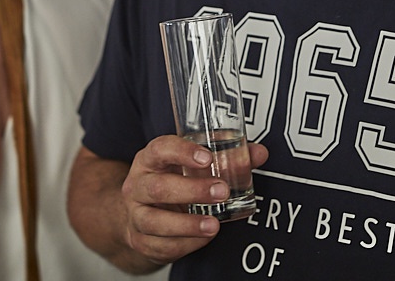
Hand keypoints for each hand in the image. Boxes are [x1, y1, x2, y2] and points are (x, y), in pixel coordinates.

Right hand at [120, 134, 267, 265]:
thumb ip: (227, 157)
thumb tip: (259, 153)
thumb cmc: (172, 180)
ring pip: (154, 221)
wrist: (140, 212)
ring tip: (214, 224)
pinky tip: (203, 238)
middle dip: (192, 191)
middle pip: (158, 187)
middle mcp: (138, 185)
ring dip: (187, 224)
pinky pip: (161, 245)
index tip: (207, 157)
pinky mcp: (140, 240)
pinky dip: (185, 243)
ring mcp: (136, 214)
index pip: (161, 149)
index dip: (183, 152)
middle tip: (222, 191)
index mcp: (150, 159)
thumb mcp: (191, 164)